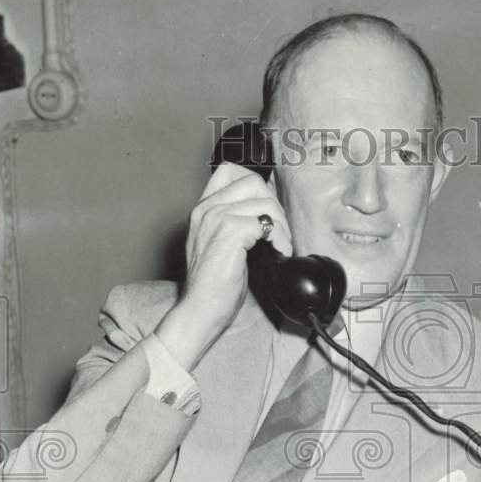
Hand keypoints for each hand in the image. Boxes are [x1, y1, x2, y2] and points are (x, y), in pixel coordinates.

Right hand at [155, 162, 292, 369]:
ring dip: (281, 223)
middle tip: (279, 232)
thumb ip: (235, 225)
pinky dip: (279, 236)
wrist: (200, 311)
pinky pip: (265, 222)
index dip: (255, 184)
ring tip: (280, 245)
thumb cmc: (212, 288)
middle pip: (252, 181)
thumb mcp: (220, 246)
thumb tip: (266, 217)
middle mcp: (206, 209)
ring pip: (263, 202)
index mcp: (202, 209)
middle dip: (274, 205)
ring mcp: (216, 219)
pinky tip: (279, 251)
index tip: (267, 210)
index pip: (229, 171)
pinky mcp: (229, 233)